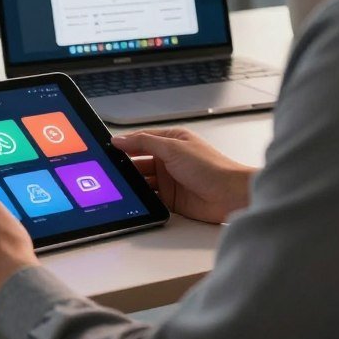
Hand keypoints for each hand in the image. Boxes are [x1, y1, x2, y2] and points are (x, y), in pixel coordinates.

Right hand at [112, 127, 254, 223]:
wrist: (231, 195)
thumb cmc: (212, 167)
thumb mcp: (173, 147)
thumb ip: (144, 142)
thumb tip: (120, 139)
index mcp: (171, 141)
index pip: (141, 140)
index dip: (125, 144)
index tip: (108, 149)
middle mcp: (169, 159)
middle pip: (139, 161)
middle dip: (126, 166)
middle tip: (111, 170)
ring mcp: (170, 180)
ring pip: (143, 180)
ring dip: (133, 183)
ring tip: (121, 185)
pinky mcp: (171, 199)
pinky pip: (150, 197)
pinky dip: (142, 198)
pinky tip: (134, 198)